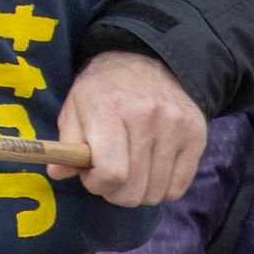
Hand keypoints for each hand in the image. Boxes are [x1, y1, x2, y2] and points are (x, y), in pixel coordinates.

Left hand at [58, 51, 202, 205]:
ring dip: (138, 192)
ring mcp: (176, 126)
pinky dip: (162, 188)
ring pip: (156, 193)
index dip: (97, 184)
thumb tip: (56, 173)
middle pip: (133, 189)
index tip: (92, 175)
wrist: (147, 59)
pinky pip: (178, 188)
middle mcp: (147, 117)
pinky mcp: (196, 135)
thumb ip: (66, 145)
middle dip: (115, 192)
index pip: (111, 172)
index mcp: (110, 109)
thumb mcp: (74, 108)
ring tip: (131, 169)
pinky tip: (151, 170)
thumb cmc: (104, 91)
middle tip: (111, 175)